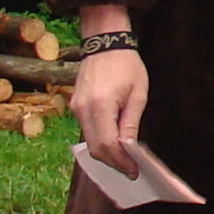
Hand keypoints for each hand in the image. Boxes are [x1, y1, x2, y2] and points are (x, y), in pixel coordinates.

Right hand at [73, 49, 147, 173]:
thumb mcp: (137, 94)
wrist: (105, 43)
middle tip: (130, 170)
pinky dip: (100, 141)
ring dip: (106, 154)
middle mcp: (83, 109)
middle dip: (113, 163)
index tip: (134, 171)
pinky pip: (87, 130)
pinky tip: (114, 143)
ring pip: (89, 142)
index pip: (107, 145)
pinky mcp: (75, 105)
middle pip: (95, 148)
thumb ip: (131, 123)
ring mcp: (76, 107)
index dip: (120, 162)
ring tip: (125, 159)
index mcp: (100, 105)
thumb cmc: (126, 65)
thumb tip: (129, 149)